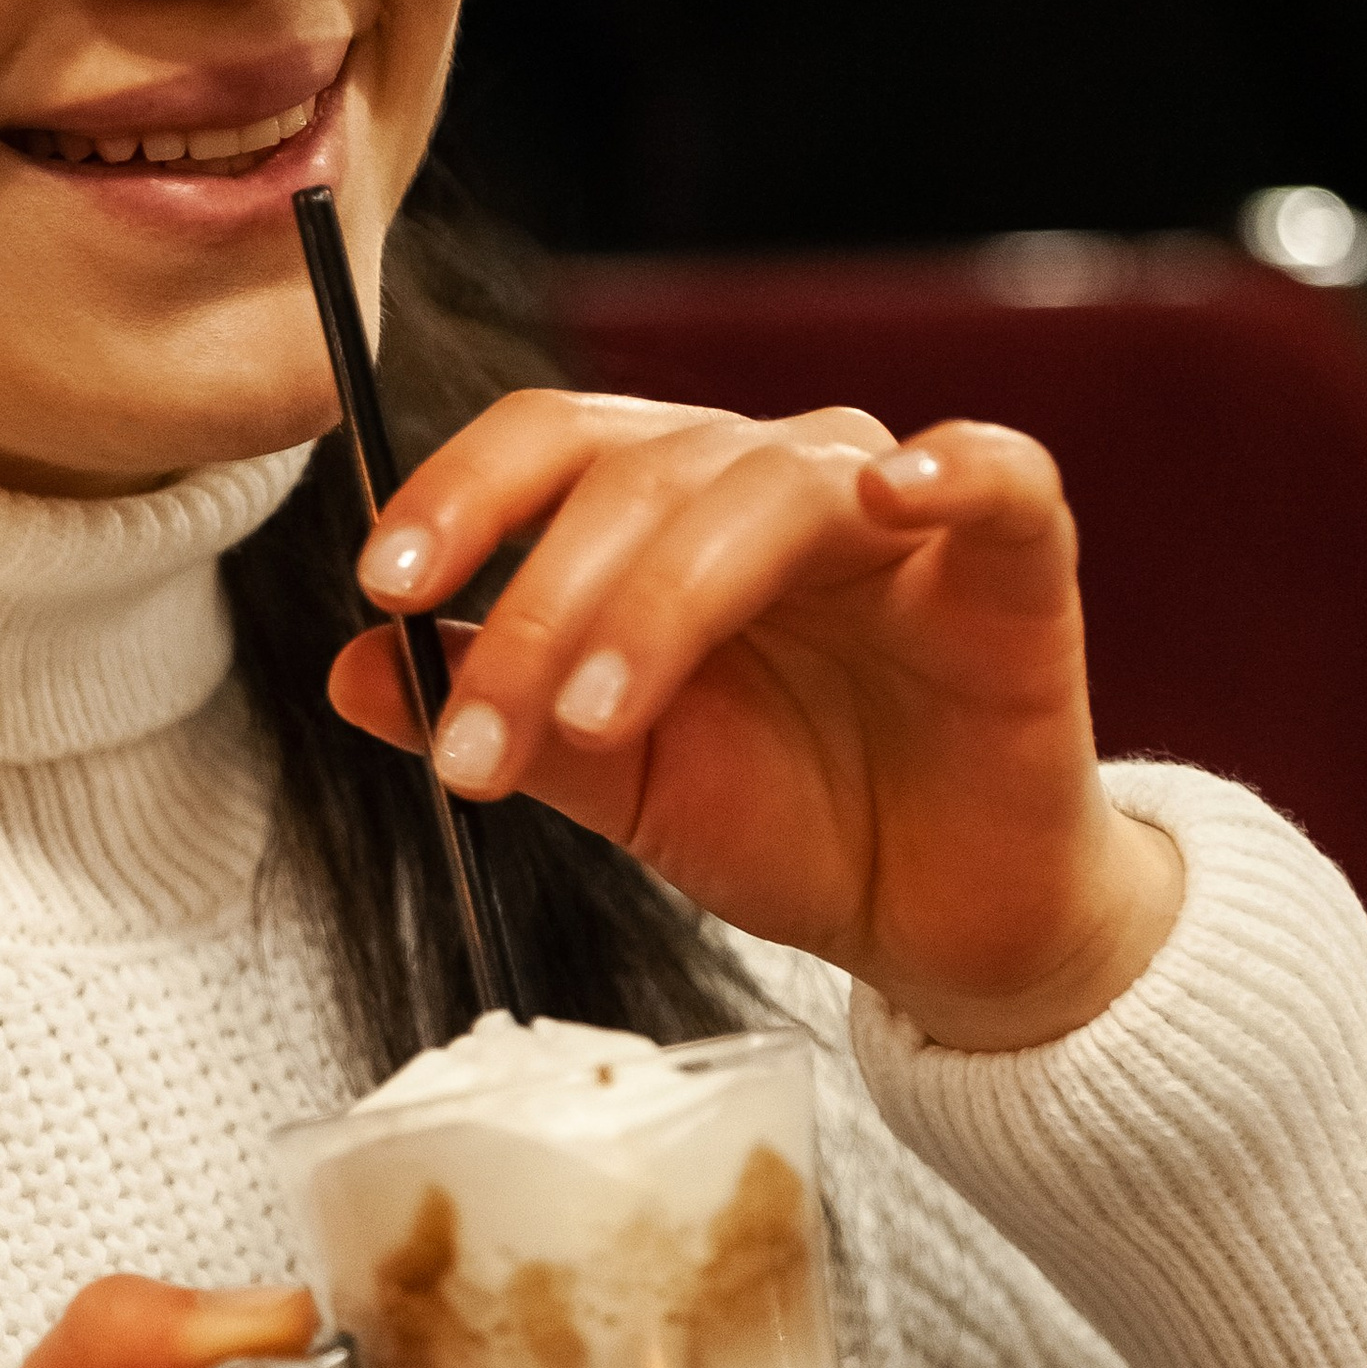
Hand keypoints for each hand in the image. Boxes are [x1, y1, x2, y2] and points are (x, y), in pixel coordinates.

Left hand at [330, 392, 1180, 1051]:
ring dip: (662, 603)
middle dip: (538, 615)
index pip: (551, 445)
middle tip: (478, 748)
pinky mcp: (1018, 562)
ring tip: (601, 721)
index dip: (458, 496)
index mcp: (669, 505)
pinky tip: (894, 493)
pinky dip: (950, 467)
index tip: (382, 588)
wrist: (940, 922)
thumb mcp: (615, 779)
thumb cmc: (796, 822)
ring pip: (765, 489)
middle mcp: (772, 479)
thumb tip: (349, 669)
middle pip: (637, 475)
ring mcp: (896, 511)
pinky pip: (996, 472)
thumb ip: (494, 708)